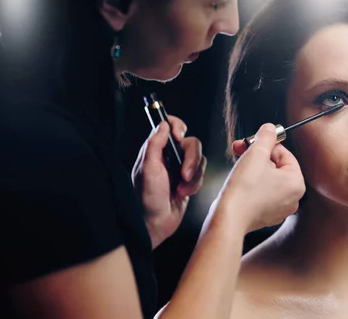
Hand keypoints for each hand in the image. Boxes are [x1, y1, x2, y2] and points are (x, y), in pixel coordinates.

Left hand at [132, 116, 206, 248]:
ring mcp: (180, 168)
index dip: (178, 127)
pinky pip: (201, 174)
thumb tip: (163, 124)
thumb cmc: (146, 199)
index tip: (179, 137)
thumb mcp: (148, 169)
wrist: (154, 224)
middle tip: (183, 174)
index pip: (170, 126)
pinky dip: (195, 185)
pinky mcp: (189, 181)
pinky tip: (184, 194)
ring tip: (181, 190)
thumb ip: (155, 144)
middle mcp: (169, 156)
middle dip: (191, 160)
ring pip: (199, 160)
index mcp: (157, 150)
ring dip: (193, 176)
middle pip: (191, 143)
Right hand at [210, 123, 305, 233]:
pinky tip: (240, 182)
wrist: (228, 217)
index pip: (284, 154)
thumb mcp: (256, 154)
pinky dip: (252, 185)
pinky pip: (262, 193)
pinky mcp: (266, 215)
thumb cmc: (244, 189)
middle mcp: (293, 198)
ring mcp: (280, 209)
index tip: (253, 141)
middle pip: (276, 166)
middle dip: (257, 156)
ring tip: (238, 164)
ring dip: (253, 168)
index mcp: (297, 183)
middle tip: (242, 149)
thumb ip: (266, 137)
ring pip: (268, 179)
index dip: (266, 144)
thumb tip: (270, 128)